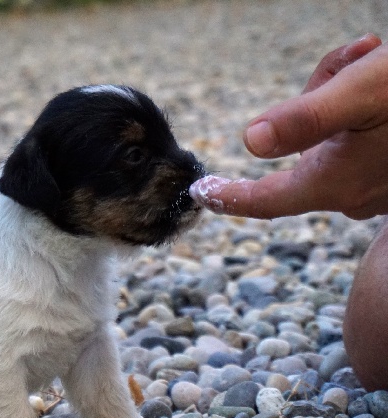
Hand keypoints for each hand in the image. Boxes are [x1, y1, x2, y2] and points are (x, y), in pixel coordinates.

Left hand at [190, 34, 387, 219]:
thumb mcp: (360, 93)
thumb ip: (305, 118)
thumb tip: (251, 140)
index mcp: (335, 184)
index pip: (264, 201)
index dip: (228, 197)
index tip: (200, 191)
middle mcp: (353, 193)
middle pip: (298, 152)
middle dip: (310, 105)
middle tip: (348, 65)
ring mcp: (375, 186)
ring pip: (327, 136)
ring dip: (337, 95)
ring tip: (369, 63)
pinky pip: (357, 136)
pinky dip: (359, 105)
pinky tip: (377, 73)